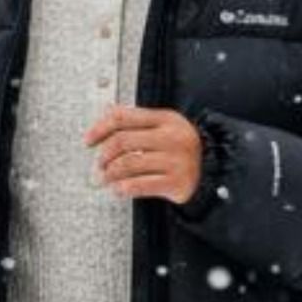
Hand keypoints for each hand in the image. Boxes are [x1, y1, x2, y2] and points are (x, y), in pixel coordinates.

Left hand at [84, 105, 202, 203]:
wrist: (212, 170)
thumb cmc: (180, 148)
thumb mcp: (164, 126)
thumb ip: (137, 120)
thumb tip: (107, 111)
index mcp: (164, 119)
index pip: (123, 118)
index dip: (100, 128)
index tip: (88, 140)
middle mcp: (170, 138)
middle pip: (122, 142)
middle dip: (104, 156)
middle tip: (98, 165)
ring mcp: (175, 161)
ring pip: (129, 165)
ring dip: (110, 174)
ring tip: (105, 179)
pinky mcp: (176, 183)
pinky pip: (141, 185)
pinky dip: (123, 188)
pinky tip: (117, 189)